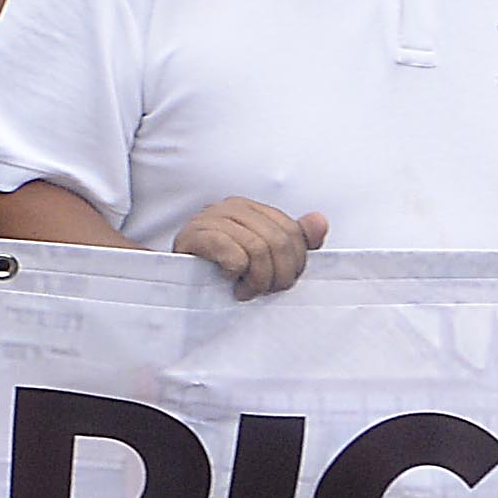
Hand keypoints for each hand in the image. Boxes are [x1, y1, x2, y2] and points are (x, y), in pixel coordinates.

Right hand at [172, 197, 326, 297]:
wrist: (177, 282)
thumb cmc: (223, 270)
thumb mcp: (266, 258)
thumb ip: (295, 241)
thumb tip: (320, 221)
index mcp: (252, 208)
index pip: (291, 232)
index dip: (295, 263)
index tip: (281, 283)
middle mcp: (232, 206)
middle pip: (278, 241)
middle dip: (277, 275)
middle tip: (265, 292)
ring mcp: (210, 218)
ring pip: (258, 248)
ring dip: (257, 279)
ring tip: (246, 291)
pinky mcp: (193, 235)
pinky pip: (231, 252)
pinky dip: (235, 272)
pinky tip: (228, 280)